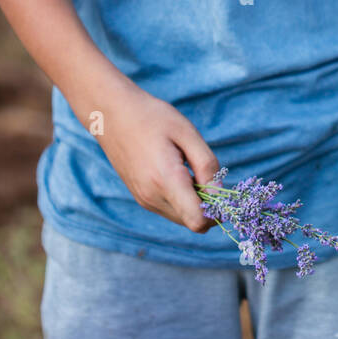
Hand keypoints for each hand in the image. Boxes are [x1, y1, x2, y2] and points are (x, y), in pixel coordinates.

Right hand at [90, 80, 219, 231]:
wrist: (112, 115)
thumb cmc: (153, 118)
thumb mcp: (187, 133)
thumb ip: (207, 165)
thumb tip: (220, 194)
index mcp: (165, 180)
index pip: (198, 221)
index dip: (218, 212)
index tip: (224, 191)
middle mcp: (152, 197)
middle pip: (193, 223)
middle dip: (209, 206)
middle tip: (209, 175)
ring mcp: (144, 200)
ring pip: (182, 218)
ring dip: (195, 202)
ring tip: (190, 169)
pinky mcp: (140, 198)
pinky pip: (170, 209)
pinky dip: (182, 199)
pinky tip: (179, 172)